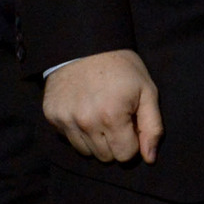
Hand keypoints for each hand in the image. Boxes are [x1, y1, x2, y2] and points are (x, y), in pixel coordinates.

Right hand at [42, 50, 162, 163]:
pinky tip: (83, 109)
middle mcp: (86, 122)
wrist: (86, 44)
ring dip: (95, 140)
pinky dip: (78, 130)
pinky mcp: (51, 117)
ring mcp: (66, 121)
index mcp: (112, 116)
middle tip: (116, 117)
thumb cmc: (122, 68)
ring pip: (86, 152)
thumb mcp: (147, 90)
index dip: (132, 140)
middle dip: (115, 142)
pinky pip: (69, 139)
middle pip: (105, 157)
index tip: (131, 123)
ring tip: (100, 113)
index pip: (125, 155)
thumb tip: (150, 158)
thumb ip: (152, 127)